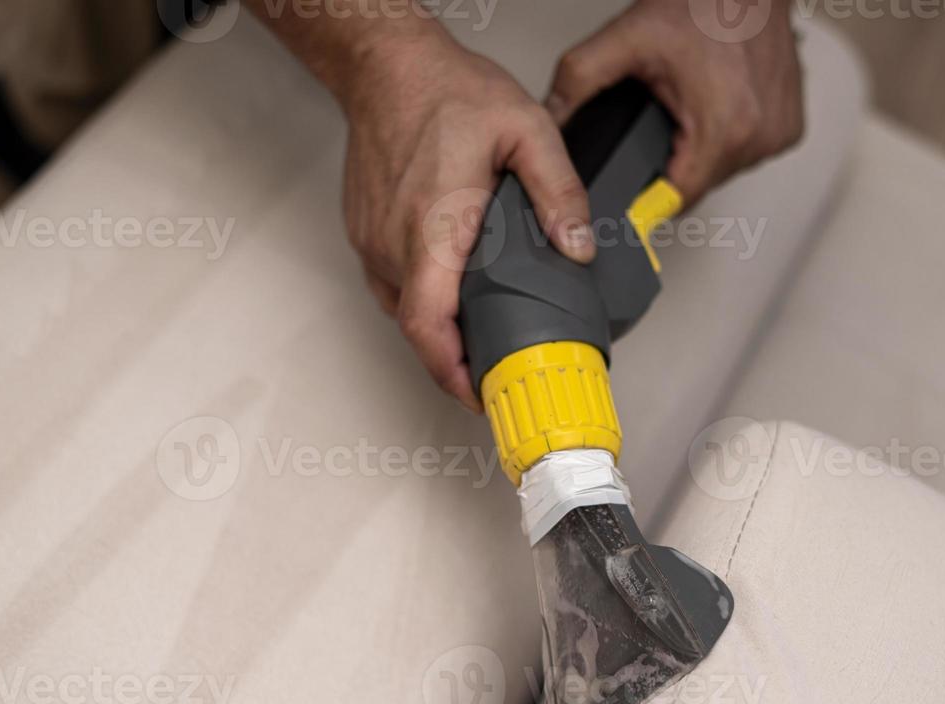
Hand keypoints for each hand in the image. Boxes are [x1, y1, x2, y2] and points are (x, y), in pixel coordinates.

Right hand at [339, 28, 594, 410]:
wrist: (387, 65)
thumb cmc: (446, 91)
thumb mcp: (526, 129)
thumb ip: (560, 191)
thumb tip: (580, 245)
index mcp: (434, 227)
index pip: (430, 327)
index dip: (453, 373)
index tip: (480, 396)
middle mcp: (394, 242)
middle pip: (421, 330)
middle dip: (459, 359)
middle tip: (501, 369)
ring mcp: (372, 241)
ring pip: (406, 310)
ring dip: (442, 328)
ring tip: (484, 332)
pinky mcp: (364, 234)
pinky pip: (393, 285)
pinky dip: (423, 300)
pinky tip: (454, 289)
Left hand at [546, 0, 802, 206]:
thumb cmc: (705, 2)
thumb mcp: (628, 38)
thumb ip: (580, 81)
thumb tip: (550, 120)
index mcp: (723, 129)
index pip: (675, 201)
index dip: (645, 198)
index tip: (630, 195)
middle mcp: (759, 137)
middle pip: (697, 186)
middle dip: (672, 161)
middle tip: (663, 116)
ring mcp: (779, 134)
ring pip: (722, 171)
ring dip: (702, 149)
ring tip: (692, 104)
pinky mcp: (790, 128)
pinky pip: (748, 152)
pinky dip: (729, 135)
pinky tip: (718, 103)